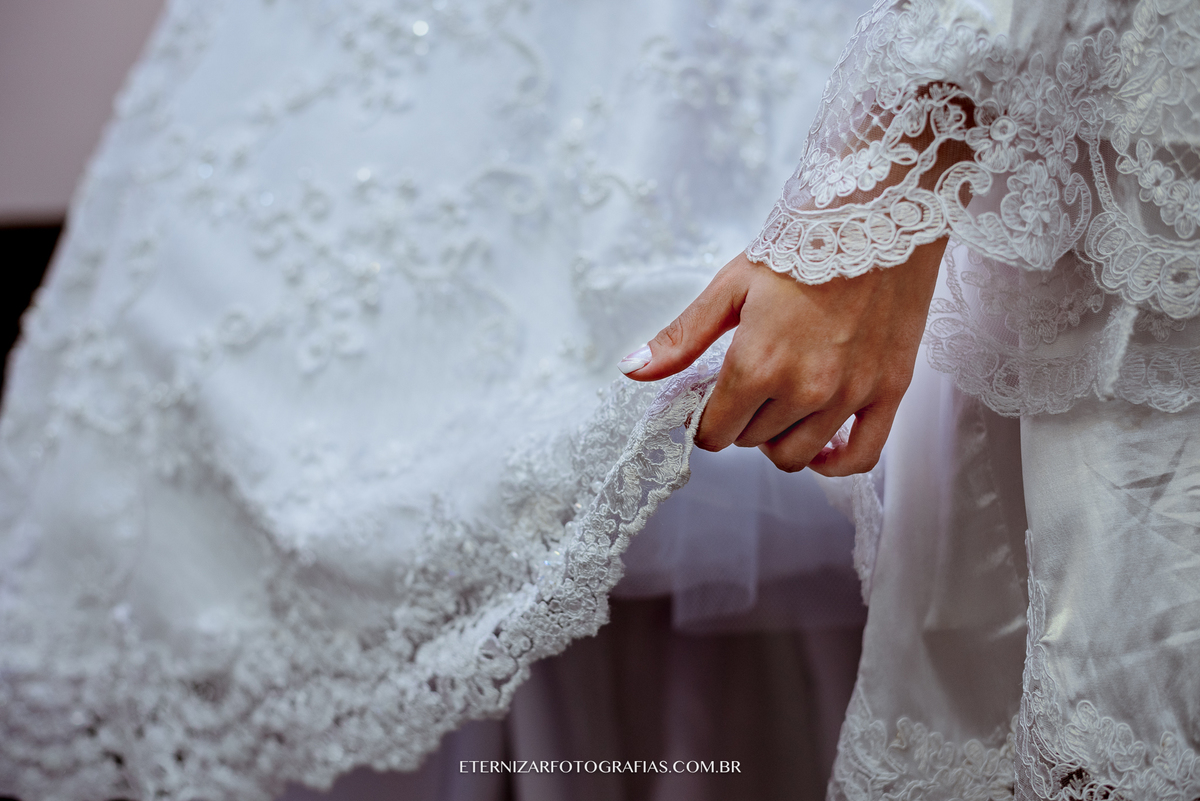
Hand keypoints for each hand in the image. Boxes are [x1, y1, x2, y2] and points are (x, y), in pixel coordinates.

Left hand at [618, 244, 943, 475]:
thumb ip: (682, 337)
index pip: (714, 434)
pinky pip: (860, 457)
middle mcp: (803, 389)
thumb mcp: (730, 287)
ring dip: (778, 438)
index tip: (710, 401)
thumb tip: (632, 369)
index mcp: (757, 365)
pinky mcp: (888, 392)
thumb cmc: (800, 246)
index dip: (704, 422)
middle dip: (740, 421)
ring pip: (795, 455)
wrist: (877, 216)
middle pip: (751, 442)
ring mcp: (849, 395)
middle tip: (747, 387)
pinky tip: (819, 446)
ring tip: (778, 405)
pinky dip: (834, 463)